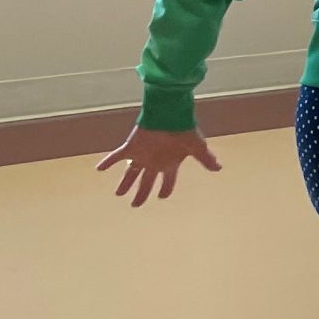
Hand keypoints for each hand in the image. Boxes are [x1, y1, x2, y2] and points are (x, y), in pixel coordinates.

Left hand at [97, 126, 220, 207]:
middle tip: (135, 205)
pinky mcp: (131, 147)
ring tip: (118, 194)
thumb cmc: (184, 130)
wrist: (169, 114)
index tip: (161, 197)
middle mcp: (154, 162)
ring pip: (131, 174)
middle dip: (141, 194)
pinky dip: (107, 162)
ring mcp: (142, 156)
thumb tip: (219, 168)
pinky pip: (116, 156)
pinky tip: (99, 169)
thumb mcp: (197, 147)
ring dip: (125, 184)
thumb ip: (205, 159)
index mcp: (169, 163)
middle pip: (146, 182)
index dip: (165, 189)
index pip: (167, 181)